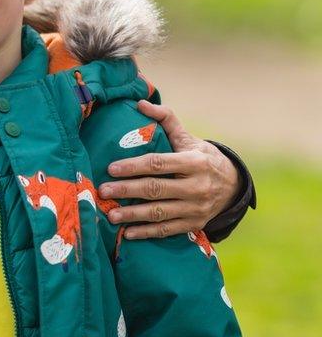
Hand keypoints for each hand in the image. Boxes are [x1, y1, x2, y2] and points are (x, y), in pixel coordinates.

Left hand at [97, 100, 239, 238]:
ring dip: (133, 215)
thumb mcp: (189, 138)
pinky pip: (168, 230)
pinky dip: (147, 233)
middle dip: (127, 190)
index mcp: (194, 162)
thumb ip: (166, 120)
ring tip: (110, 214)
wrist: (233, 186)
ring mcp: (196, 208)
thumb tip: (140, 103)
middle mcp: (197, 187)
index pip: (158, 163)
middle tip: (103, 190)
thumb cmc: (202, 158)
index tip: (111, 168)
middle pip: (156, 189)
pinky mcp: (194, 224)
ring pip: (160, 212)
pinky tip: (128, 233)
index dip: (133, 166)